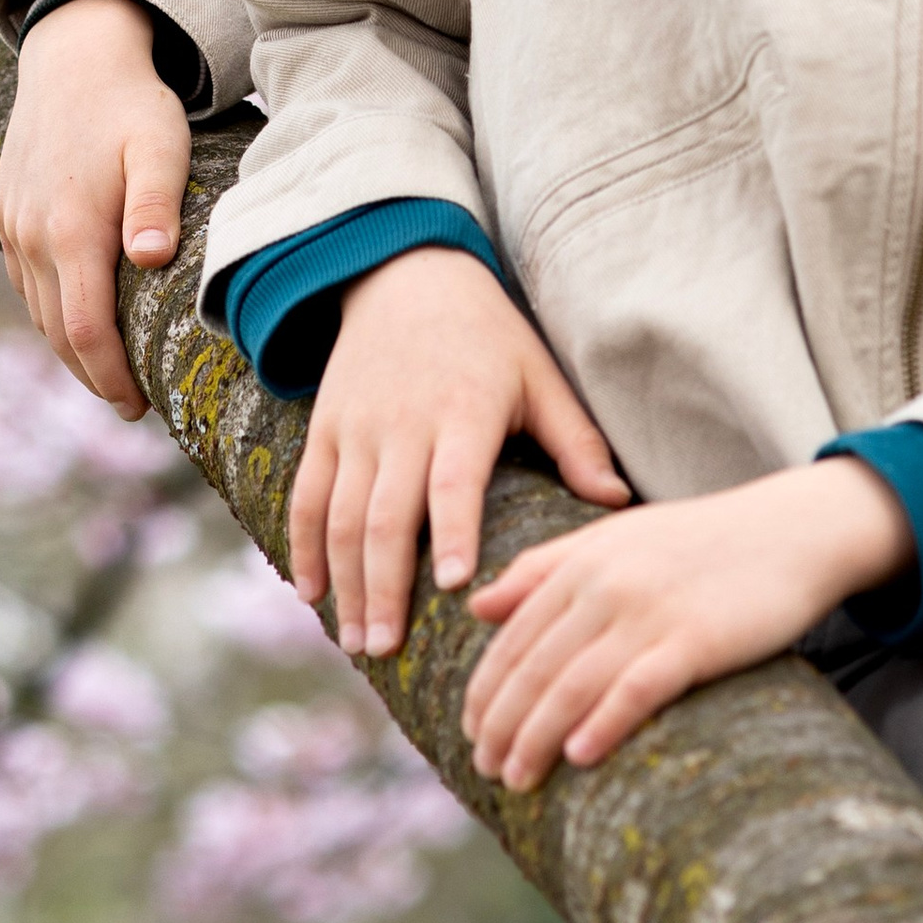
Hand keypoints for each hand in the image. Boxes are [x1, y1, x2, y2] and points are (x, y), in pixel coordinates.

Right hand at [0, 0, 191, 413]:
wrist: (72, 56)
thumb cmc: (132, 102)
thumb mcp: (161, 146)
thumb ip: (156, 204)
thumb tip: (151, 261)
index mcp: (71, 228)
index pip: (83, 328)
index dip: (109, 375)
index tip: (140, 407)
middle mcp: (31, 235)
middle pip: (56, 332)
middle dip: (92, 376)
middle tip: (133, 406)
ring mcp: (12, 225)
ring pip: (36, 310)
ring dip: (69, 349)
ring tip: (111, 376)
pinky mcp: (4, 213)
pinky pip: (24, 281)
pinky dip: (49, 312)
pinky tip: (78, 323)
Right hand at [290, 248, 631, 660]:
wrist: (405, 274)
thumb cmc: (489, 335)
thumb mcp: (540, 375)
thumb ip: (575, 443)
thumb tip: (619, 504)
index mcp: (465, 411)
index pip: (454, 481)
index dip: (451, 533)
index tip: (453, 587)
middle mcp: (404, 424)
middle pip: (385, 515)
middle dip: (384, 586)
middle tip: (386, 648)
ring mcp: (357, 428)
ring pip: (341, 515)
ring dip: (345, 582)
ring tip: (356, 643)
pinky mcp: (325, 428)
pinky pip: (306, 496)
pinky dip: (303, 546)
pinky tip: (310, 594)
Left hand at [462, 460, 911, 793]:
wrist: (792, 530)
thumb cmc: (702, 540)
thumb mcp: (616, 539)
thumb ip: (544, 567)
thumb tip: (476, 606)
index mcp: (582, 561)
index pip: (512, 637)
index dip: (484, 690)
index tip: (470, 733)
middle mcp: (606, 585)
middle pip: (533, 667)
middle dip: (500, 724)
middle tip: (484, 770)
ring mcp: (650, 612)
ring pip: (571, 684)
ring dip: (536, 738)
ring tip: (517, 779)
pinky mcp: (695, 639)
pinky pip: (636, 688)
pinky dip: (603, 723)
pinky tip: (579, 757)